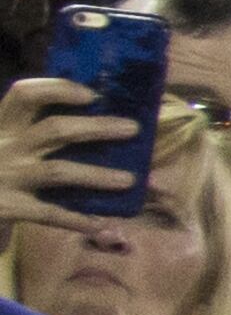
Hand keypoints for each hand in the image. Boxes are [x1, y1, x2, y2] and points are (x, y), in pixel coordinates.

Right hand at [0, 75, 131, 230]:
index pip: (24, 94)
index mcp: (5, 125)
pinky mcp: (8, 207)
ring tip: (130, 180)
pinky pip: (48, 213)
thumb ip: (40, 130)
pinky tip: (100, 225)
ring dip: (96, 175)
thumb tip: (111, 124)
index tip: (92, 94)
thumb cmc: (1, 166)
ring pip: (57, 171)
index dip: (58, 89)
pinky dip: (76, 219)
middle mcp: (5, 147)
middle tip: (133, 129)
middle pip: (53, 129)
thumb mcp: (10, 142)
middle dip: (97, 127)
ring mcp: (7, 177)